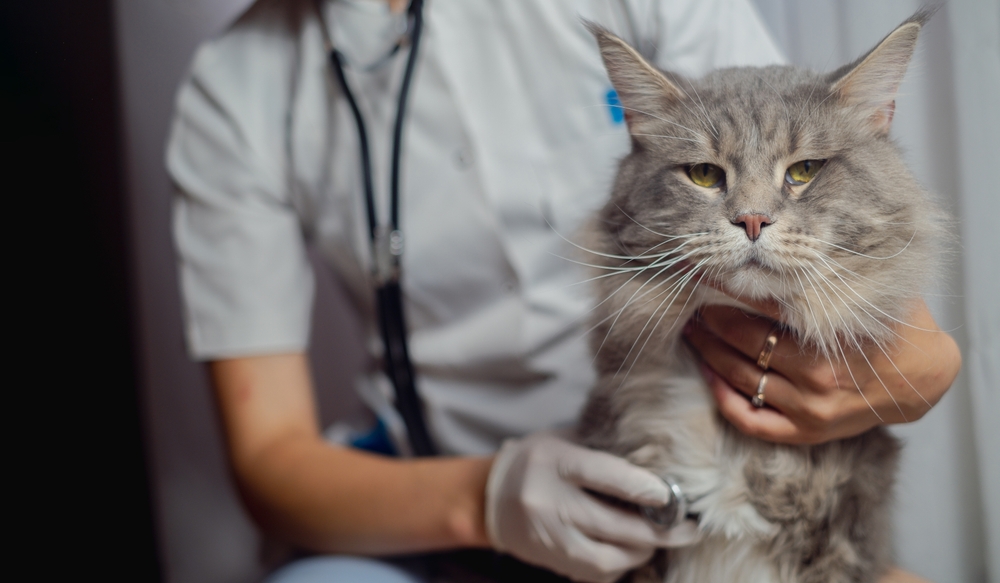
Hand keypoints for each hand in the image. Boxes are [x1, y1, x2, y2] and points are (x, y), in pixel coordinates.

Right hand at [485, 432, 697, 582]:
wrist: (489, 497)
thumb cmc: (536, 461)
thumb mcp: (563, 441)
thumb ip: (603, 449)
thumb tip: (656, 462)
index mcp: (555, 463)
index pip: (607, 476)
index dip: (646, 488)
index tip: (674, 495)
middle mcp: (549, 502)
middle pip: (616, 524)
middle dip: (661, 530)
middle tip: (690, 528)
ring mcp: (549, 537)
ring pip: (609, 557)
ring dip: (643, 552)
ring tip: (662, 541)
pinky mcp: (551, 560)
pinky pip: (596, 572)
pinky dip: (620, 565)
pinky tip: (631, 552)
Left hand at [684, 299, 959, 444]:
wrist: (923, 378)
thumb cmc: (892, 327)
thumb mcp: (868, 295)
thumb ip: (830, 278)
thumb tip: (785, 245)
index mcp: (830, 338)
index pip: (763, 305)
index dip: (727, 288)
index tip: (704, 273)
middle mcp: (815, 376)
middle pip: (743, 341)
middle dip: (711, 318)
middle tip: (692, 301)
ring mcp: (807, 408)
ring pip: (739, 377)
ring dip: (708, 351)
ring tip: (691, 330)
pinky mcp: (804, 431)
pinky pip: (750, 419)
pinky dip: (723, 398)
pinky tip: (707, 373)